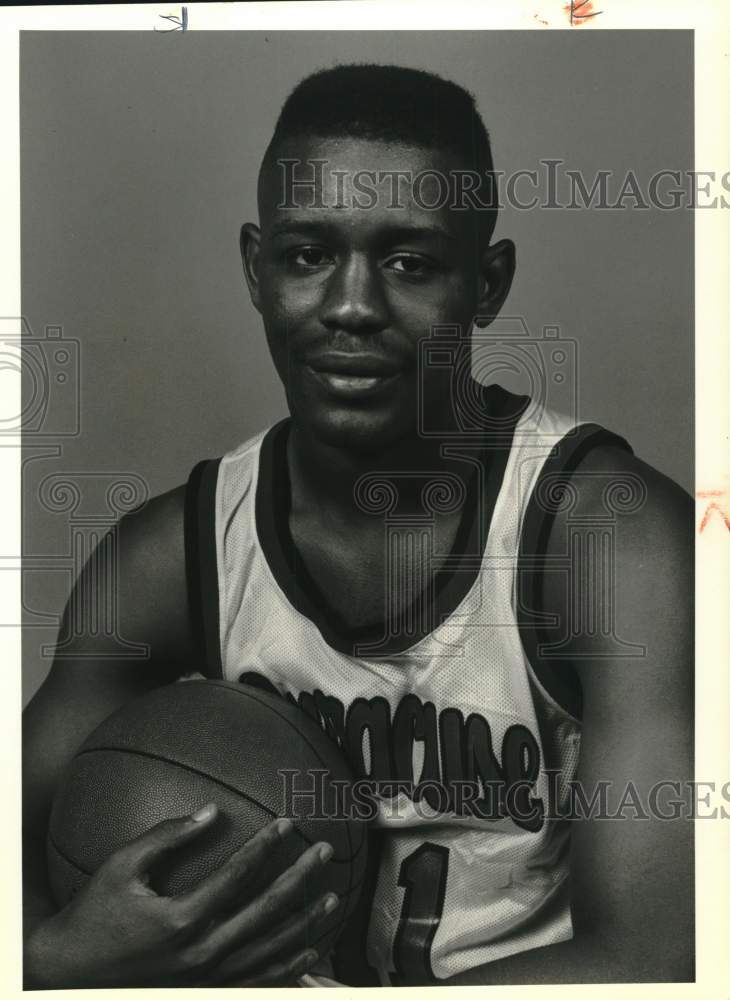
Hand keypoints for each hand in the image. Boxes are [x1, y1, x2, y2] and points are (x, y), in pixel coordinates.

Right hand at [25, 804, 336, 986]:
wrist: (70, 973)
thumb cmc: (94, 913)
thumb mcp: (121, 866)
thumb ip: (167, 836)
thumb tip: (211, 810)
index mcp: (181, 919)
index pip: (239, 875)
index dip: (267, 845)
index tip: (289, 822)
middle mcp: (200, 953)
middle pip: (266, 912)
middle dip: (301, 879)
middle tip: (325, 851)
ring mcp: (205, 978)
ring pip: (270, 952)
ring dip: (305, 924)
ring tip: (332, 898)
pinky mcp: (205, 990)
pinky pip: (258, 983)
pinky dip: (289, 968)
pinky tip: (311, 949)